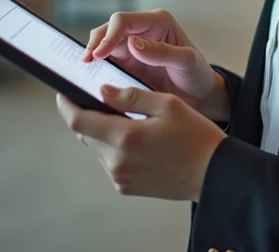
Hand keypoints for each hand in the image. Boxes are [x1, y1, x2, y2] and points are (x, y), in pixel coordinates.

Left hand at [55, 86, 225, 200]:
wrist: (214, 174)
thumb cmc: (196, 137)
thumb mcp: (167, 104)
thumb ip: (131, 96)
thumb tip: (102, 91)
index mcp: (125, 137)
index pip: (78, 121)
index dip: (66, 105)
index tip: (64, 93)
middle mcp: (118, 161)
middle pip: (86, 134)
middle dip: (89, 115)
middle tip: (104, 100)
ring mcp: (121, 177)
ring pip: (97, 148)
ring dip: (103, 132)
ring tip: (128, 120)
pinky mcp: (127, 187)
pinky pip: (110, 162)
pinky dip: (115, 147)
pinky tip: (137, 139)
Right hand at [82, 10, 228, 121]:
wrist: (201, 96)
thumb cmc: (198, 75)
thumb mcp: (187, 62)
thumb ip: (161, 52)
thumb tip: (133, 43)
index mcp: (158, 22)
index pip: (123, 21)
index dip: (108, 35)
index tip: (99, 54)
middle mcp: (142, 30)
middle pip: (108, 29)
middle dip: (94, 43)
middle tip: (85, 63)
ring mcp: (132, 47)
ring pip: (102, 44)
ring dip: (92, 55)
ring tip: (83, 70)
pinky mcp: (126, 63)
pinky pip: (105, 62)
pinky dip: (96, 68)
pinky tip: (89, 78)